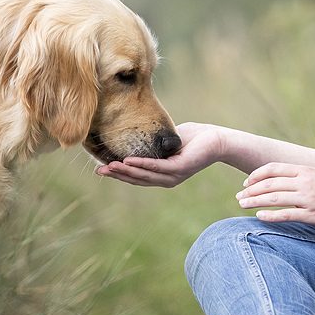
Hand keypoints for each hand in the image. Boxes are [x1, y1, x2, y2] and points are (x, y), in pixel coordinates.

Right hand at [95, 122, 223, 187]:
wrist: (216, 139)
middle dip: (118, 175)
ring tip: (109, 166)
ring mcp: (174, 175)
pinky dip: (142, 164)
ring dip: (126, 171)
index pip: (137, 176)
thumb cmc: (193, 138)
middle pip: (138, 179)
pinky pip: (158, 167)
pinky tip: (128, 161)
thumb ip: (151, 144)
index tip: (101, 169)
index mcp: (163, 174)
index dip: (119, 174)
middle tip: (99, 171)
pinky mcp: (181, 168)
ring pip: (146, 175)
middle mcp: (168, 179)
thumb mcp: (166, 141)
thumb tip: (135, 136)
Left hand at [236, 163, 314, 227]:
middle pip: (270, 184)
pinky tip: (260, 217)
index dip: (257, 175)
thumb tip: (289, 177)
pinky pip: (286, 215)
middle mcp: (305, 182)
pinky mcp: (312, 215)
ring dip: (255, 201)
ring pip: (274, 198)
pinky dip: (270, 216)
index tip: (247, 182)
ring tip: (242, 205)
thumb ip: (305, 175)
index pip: (274, 168)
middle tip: (239, 197)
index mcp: (306, 170)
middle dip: (251, 190)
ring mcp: (308, 198)